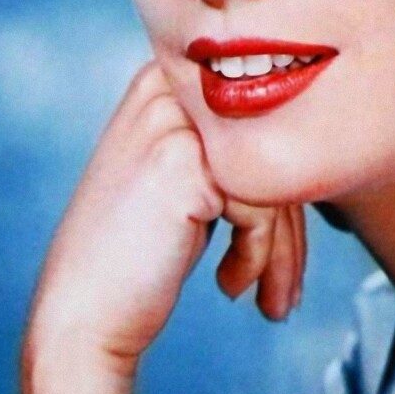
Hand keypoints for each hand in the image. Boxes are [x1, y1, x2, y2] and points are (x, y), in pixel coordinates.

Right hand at [26, 62, 305, 374]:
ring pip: (273, 177)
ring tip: (275, 300)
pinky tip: (230, 286)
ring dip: (283, 249)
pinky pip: (262, 205)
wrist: (78, 316)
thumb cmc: (135, 253)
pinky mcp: (184, 161)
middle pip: (271, 145)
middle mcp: (167, 85)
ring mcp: (173, 120)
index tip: (289, 245)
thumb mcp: (182, 174)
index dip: (285, 185)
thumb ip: (230, 143)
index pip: (261, 120)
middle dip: (291, 225)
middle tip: (289, 285)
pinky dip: (258, 255)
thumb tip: (316, 142)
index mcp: (167, 77)